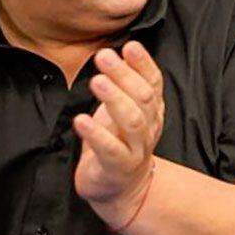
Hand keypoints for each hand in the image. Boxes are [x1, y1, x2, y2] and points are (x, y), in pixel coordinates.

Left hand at [73, 42, 166, 231]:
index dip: (143, 64)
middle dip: (124, 74)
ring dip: (115, 99)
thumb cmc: (117, 142)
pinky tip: (81, 119)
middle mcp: (149, 127)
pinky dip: (96, 133)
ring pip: (132, 121)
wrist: (121, 189)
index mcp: (152, 111)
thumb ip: (125, 85)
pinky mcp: (118, 166)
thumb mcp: (122, 111)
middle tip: (104, 56)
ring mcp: (136, 148)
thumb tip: (119, 52)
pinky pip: (110, 149)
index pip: (153, 83)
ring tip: (97, 81)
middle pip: (143, 97)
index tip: (130, 45)